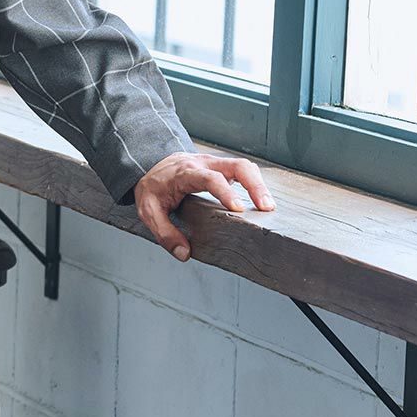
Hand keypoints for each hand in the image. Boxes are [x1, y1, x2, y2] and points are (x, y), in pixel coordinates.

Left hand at [132, 151, 275, 261]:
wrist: (150, 166)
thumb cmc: (152, 189)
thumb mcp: (148, 212)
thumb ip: (165, 233)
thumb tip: (184, 253)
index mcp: (185, 173)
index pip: (210, 178)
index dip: (226, 192)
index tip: (238, 209)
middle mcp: (203, 163)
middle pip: (237, 165)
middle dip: (254, 185)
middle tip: (266, 207)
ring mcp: (214, 163)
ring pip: (244, 165)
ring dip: (259, 184)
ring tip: (268, 207)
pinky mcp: (221, 167)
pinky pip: (242, 170)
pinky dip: (254, 183)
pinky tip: (260, 200)